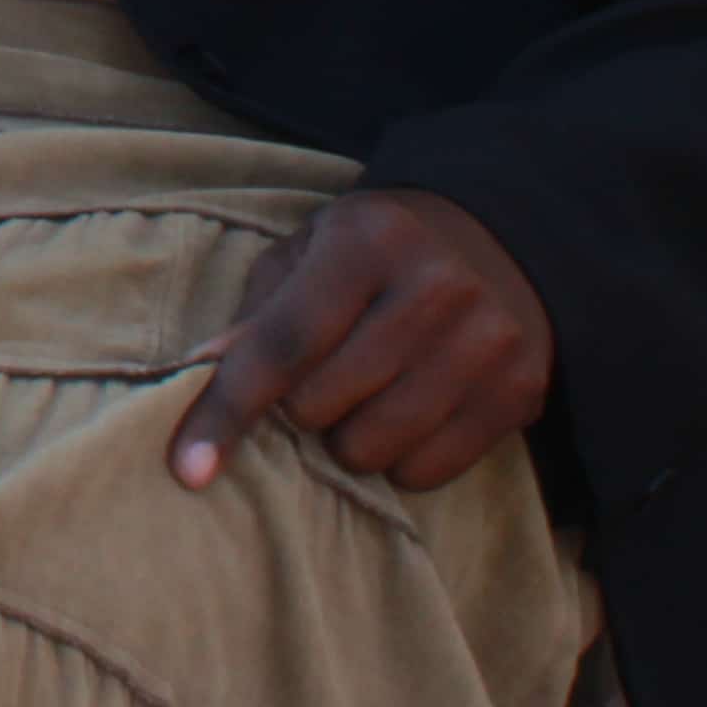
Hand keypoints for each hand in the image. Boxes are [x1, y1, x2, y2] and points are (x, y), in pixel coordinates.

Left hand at [173, 187, 554, 495]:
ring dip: (347, 441)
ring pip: (374, 446)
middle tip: (318, 383)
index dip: (228, 409)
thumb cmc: (378, 249)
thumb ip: (258, 311)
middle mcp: (434, 287)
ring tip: (362, 401)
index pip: (283, 343)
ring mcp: (486, 341)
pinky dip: (400, 461)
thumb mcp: (310, 251)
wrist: (501, 237)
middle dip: (300, 410)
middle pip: (322, 403)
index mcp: (367, 242)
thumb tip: (205, 371)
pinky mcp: (519, 390)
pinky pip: (430, 469)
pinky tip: (408, 417)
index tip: (187, 469)